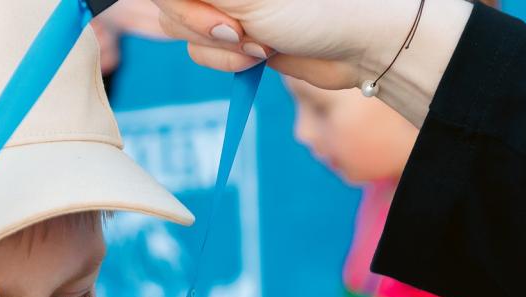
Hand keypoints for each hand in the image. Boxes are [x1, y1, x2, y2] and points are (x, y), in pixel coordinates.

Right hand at [151, 0, 408, 84]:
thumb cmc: (316, 6)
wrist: (359, 45)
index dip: (179, 3)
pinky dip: (227, 62)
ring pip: (179, 29)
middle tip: (242, 31)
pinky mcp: (232, 32)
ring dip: (218, 48)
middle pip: (167, 2)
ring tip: (261, 44)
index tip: (209, 13)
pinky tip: (261, 55)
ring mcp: (224, 2)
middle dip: (199, 24)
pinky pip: (199, 52)